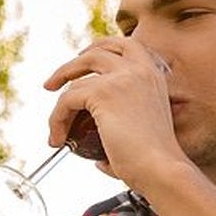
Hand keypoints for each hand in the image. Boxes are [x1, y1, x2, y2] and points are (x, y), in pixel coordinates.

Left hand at [42, 38, 177, 189]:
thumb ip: (123, 134)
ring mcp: (121, 78)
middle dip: (71, 64)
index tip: (82, 58)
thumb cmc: (154, 164)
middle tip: (53, 82)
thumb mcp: (142, 135)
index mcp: (153, 75)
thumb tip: (101, 159)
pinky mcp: (102, 93)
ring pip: (76, 78)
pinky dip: (56, 119)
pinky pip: (66, 100)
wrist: (161, 170)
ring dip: (58, 102)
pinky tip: (58, 138)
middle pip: (96, 52)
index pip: (125, 45)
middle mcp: (139, 69)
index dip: (100, 48)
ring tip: (54, 127)